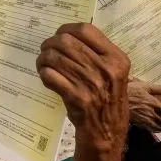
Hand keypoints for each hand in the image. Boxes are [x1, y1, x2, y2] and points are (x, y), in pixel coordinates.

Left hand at [37, 23, 129, 145]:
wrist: (107, 132)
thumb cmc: (108, 99)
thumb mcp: (114, 73)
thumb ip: (97, 53)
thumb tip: (67, 34)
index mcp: (116, 58)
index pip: (86, 29)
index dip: (66, 29)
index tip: (59, 35)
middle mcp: (106, 68)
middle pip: (65, 41)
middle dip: (49, 43)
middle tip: (46, 51)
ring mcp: (91, 83)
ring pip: (54, 57)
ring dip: (43, 59)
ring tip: (43, 64)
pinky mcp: (77, 97)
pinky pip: (50, 75)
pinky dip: (44, 73)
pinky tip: (46, 77)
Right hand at [127, 80, 160, 131]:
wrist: (114, 99)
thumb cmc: (129, 90)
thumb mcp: (144, 85)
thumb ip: (158, 88)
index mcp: (153, 103)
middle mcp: (150, 113)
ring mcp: (144, 119)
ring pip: (159, 126)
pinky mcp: (138, 122)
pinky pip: (151, 128)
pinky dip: (158, 130)